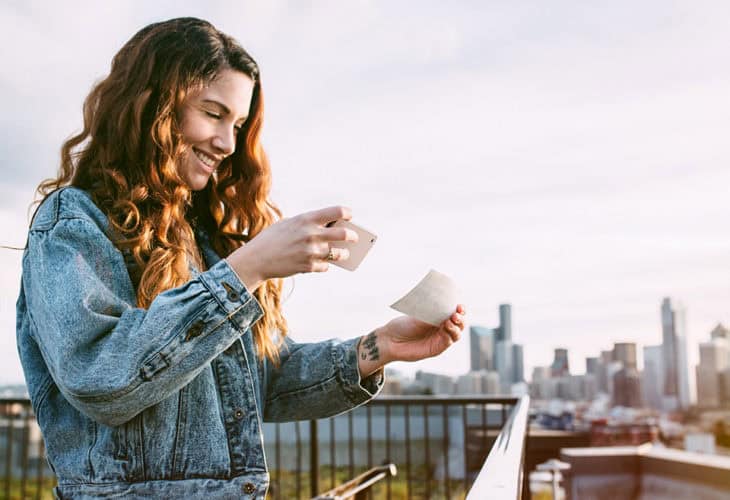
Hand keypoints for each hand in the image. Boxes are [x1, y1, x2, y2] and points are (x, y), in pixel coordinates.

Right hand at [225, 206, 358, 290]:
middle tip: (354, 237)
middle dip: (352, 236)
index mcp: (306, 219)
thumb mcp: (288, 224)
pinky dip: (324, 265)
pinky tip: (320, 263)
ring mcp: (311, 252)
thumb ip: (307, 224)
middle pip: (344, 234)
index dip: (346, 213)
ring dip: (343, 254)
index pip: (336, 212)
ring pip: (338, 254)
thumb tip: (328, 229)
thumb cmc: (272, 239)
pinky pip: (325, 266)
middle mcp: (311, 234)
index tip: (349, 215)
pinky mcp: (309, 266)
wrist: (256, 259)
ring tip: (345, 253)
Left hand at [380, 305, 465, 361]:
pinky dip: (450, 334)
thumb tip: (445, 303)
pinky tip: (446, 327)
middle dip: (461, 318)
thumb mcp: (419, 315)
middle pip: (460, 324)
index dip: (460, 309)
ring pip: (457, 333)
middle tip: (456, 313)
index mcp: (438, 317)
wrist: (391, 340)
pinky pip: (448, 341)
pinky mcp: (437, 349)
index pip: (455, 313)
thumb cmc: (402, 325)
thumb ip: (433, 312)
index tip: (459, 305)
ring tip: (450, 320)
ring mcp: (440, 339)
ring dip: (457, 326)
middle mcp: (441, 328)